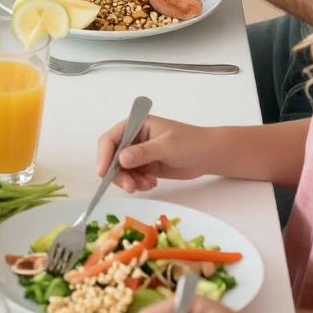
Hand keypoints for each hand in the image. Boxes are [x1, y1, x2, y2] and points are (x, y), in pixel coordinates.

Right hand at [94, 111, 214, 192]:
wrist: (210, 155)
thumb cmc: (191, 143)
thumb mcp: (167, 146)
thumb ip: (144, 152)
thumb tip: (121, 159)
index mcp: (136, 125)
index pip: (111, 139)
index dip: (104, 155)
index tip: (103, 173)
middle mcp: (134, 139)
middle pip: (113, 158)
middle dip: (119, 174)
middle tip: (130, 187)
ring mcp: (139, 154)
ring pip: (121, 171)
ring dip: (130, 181)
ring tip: (147, 185)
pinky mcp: (145, 167)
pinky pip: (132, 178)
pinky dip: (138, 184)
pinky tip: (152, 183)